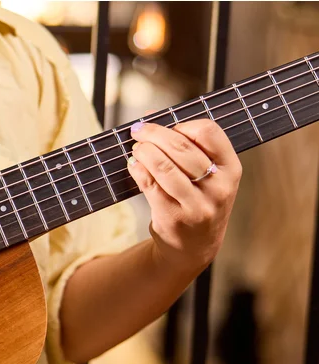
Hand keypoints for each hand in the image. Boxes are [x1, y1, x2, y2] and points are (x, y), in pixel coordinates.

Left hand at [126, 118, 241, 273]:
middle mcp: (219, 187)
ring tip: (137, 148)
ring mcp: (197, 205)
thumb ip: (188, 146)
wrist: (194, 247)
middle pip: (182, 148)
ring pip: (164, 167)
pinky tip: (134, 164)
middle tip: (138, 130)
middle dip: (155, 133)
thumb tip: (151, 115)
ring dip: (144, 151)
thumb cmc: (198, 200)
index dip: (184, 124)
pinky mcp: (173, 217)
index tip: (169, 126)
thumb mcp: (208, 176)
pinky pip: (150, 185)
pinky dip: (138, 170)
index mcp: (232, 169)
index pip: (209, 132)